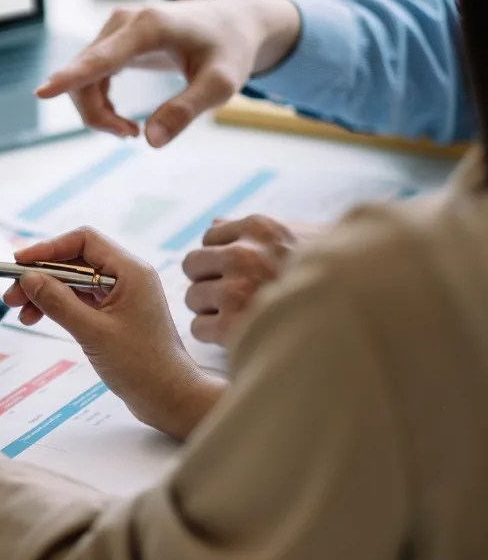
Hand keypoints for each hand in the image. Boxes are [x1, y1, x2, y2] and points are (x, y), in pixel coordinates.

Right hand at [3, 227, 222, 440]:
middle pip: (75, 260)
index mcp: (130, 271)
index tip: (19, 263)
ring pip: (74, 281)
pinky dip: (58, 305)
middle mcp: (127, 276)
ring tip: (21, 312)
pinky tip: (38, 318)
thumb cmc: (142, 367)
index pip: (83, 241)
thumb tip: (29, 278)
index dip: (48, 248)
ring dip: (45, 292)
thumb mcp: (94, 333)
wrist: (170, 398)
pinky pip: (80, 298)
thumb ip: (59, 303)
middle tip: (12, 295)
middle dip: (41, 275)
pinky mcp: (115, 313)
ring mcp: (121, 295)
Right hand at [36, 0, 300, 146]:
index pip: (102, 58)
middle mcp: (124, 22)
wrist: (233, 24)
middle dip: (97, 115)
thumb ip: (187, 111)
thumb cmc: (229, 52)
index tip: (42, 93)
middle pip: (85, 76)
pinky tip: (123, 120)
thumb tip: (150, 140)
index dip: (71, 77)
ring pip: (82, 79)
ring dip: (97, 112)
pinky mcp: (112, 40)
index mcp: (150, 27)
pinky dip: (99, 104)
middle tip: (130, 137)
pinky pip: (88, 76)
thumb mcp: (221, 85)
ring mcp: (115, 29)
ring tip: (131, 132)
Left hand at [182, 215, 322, 344]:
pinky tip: (239, 335)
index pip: (210, 237)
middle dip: (209, 280)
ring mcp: (237, 289)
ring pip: (193, 298)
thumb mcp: (300, 237)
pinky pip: (199, 328)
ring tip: (242, 317)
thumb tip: (214, 223)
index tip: (239, 272)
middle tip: (234, 296)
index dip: (221, 257)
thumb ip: (256, 232)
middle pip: (193, 265)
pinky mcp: (234, 325)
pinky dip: (213, 335)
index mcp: (260, 228)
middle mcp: (244, 254)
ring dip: (210, 309)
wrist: (367, 308)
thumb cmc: (336, 275)